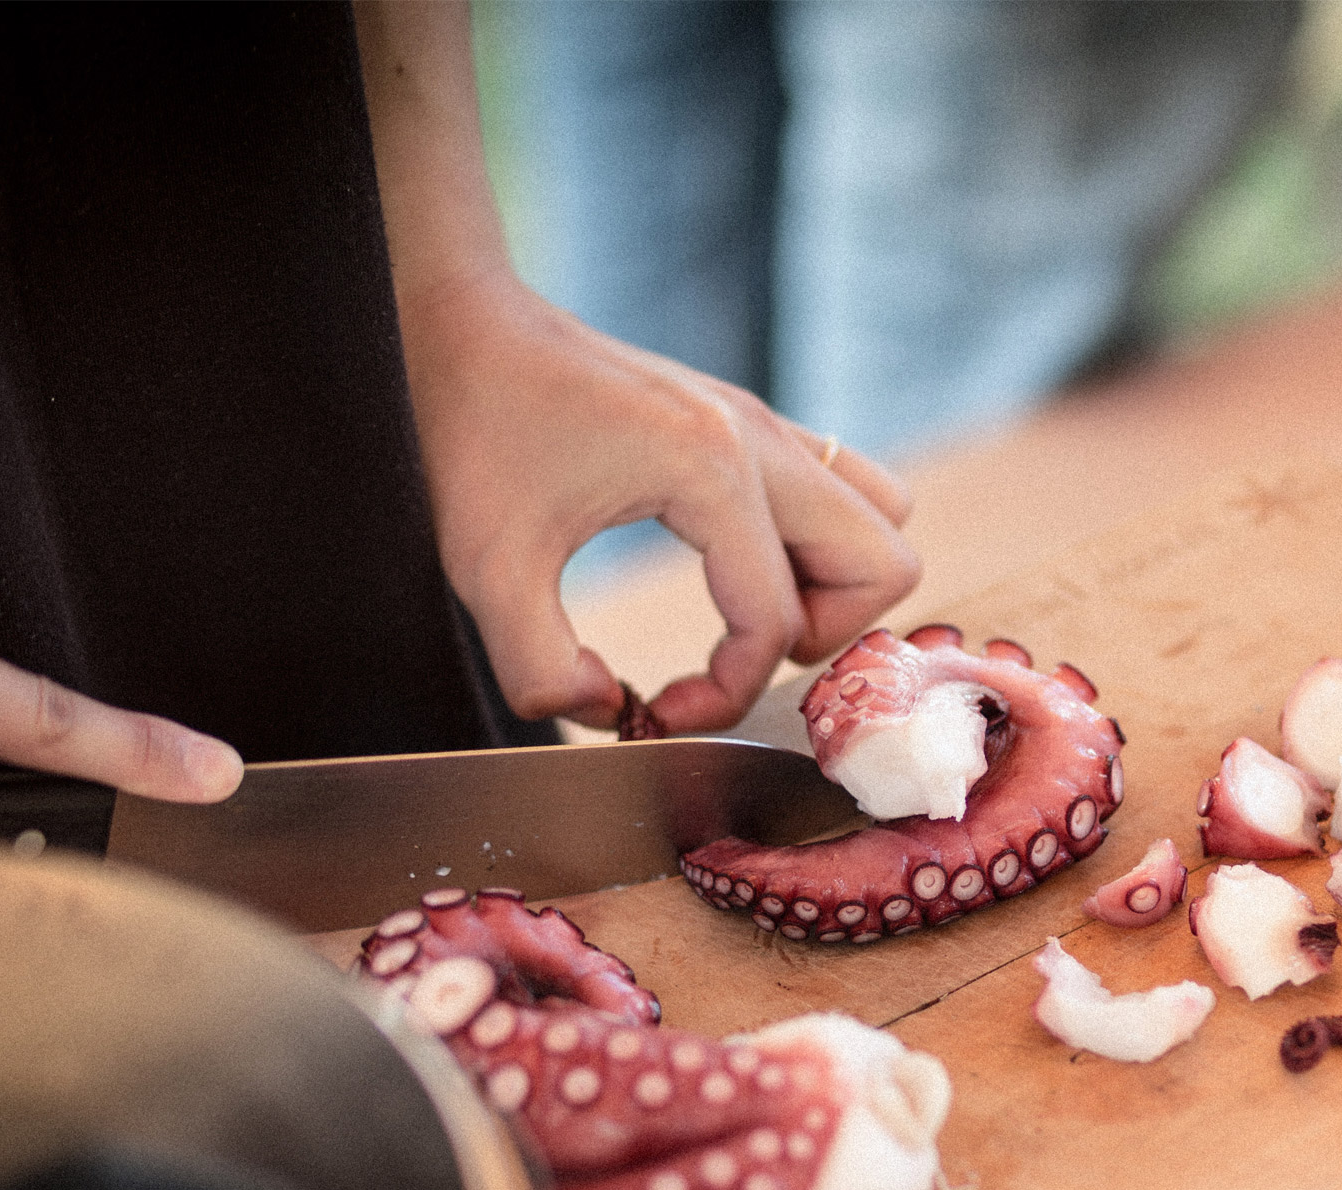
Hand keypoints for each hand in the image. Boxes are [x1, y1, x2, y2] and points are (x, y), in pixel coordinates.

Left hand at [354, 0, 918, 734]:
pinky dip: (815, 542)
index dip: (723, 697)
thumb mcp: (484, 569)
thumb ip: (541, 669)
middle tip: (732, 658)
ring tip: (746, 615)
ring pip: (882, 518)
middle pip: (882, 564)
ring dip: (834, 585)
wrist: (460, 322)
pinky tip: (732, 569)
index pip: (775, 622)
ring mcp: (763, 422)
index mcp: (711, 471)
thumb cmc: (469, 431)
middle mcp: (759, 440)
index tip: (649, 715)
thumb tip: (609, 713)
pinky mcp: (748, 419)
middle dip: (817, 639)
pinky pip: (841, 485)